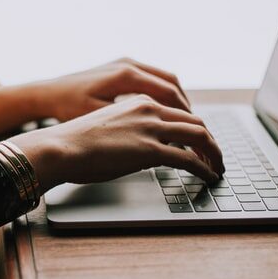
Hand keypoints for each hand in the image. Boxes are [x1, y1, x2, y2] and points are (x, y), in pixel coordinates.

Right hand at [8, 95, 223, 191]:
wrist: (60, 147)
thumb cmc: (74, 143)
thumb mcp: (107, 128)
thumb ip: (130, 133)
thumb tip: (142, 152)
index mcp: (138, 101)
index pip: (178, 112)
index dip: (194, 129)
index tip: (200, 143)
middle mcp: (149, 109)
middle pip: (195, 121)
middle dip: (210, 141)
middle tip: (215, 157)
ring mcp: (151, 128)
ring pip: (199, 136)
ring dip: (214, 154)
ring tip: (217, 168)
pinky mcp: (150, 150)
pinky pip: (189, 159)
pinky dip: (204, 168)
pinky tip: (208, 177)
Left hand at [29, 58, 190, 121]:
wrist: (47, 93)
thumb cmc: (68, 108)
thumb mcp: (100, 119)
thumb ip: (131, 126)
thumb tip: (160, 139)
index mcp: (126, 76)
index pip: (169, 94)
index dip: (185, 115)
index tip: (195, 132)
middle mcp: (129, 65)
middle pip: (172, 84)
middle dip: (186, 108)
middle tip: (196, 129)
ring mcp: (125, 63)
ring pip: (165, 79)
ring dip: (177, 100)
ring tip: (185, 121)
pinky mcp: (121, 67)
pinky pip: (152, 78)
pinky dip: (164, 93)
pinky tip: (165, 111)